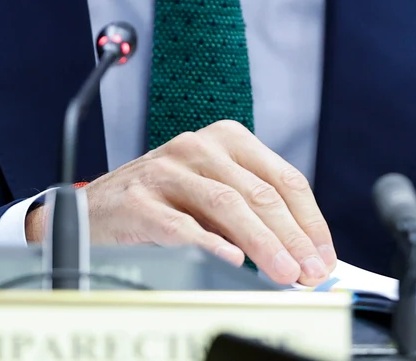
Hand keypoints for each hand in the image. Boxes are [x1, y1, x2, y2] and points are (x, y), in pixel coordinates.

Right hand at [24, 120, 335, 286]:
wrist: (93, 211)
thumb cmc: (161, 203)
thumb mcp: (211, 195)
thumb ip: (252, 214)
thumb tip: (302, 254)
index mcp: (226, 140)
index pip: (283, 178)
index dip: (309, 221)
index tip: (323, 256)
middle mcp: (198, 147)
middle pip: (259, 192)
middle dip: (292, 237)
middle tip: (309, 272)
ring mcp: (166, 171)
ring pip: (227, 205)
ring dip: (262, 243)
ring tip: (282, 274)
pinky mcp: (139, 200)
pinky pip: (181, 224)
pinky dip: (210, 243)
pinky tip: (232, 261)